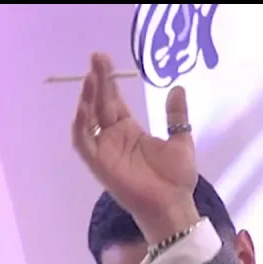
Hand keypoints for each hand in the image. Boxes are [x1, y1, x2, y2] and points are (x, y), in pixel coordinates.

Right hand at [70, 52, 200, 241]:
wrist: (174, 206)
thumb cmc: (176, 178)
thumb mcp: (182, 141)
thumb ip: (177, 116)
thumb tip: (178, 88)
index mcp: (130, 130)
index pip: (114, 100)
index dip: (109, 81)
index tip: (105, 59)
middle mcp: (114, 137)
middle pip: (100, 104)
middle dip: (97, 81)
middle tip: (96, 58)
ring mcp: (105, 150)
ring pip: (89, 120)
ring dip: (87, 99)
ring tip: (90, 78)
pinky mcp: (100, 165)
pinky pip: (84, 143)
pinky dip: (81, 126)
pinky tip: (82, 108)